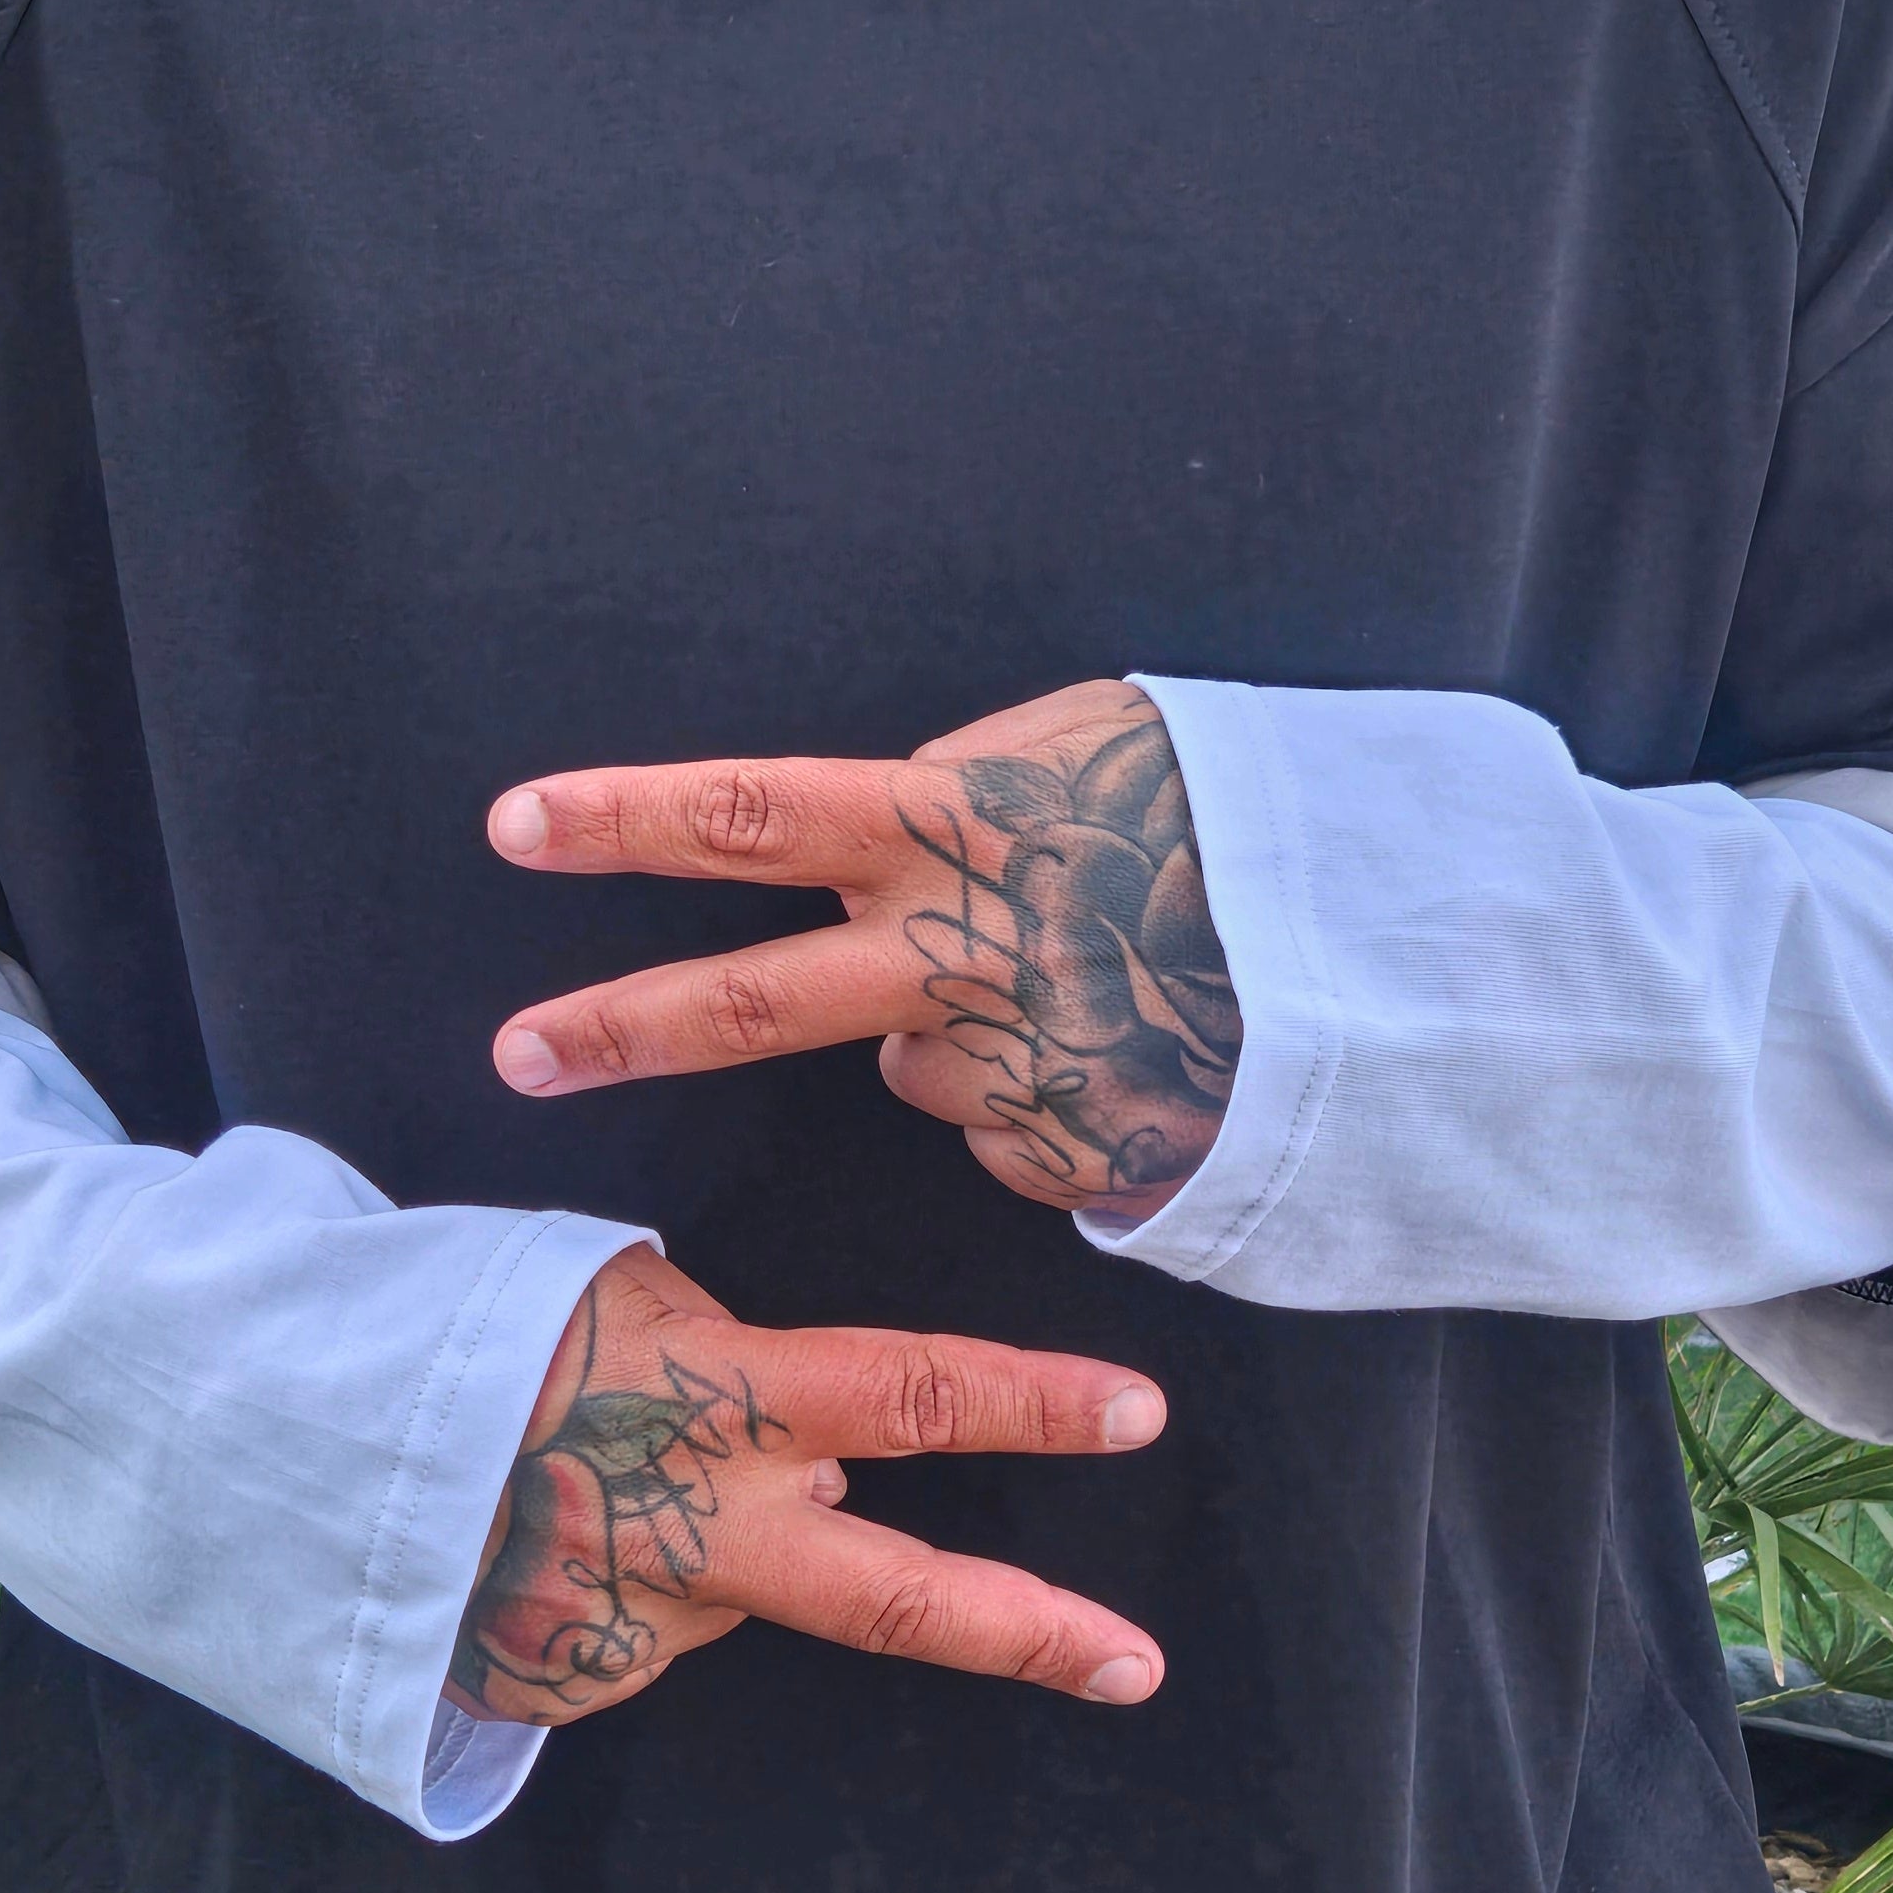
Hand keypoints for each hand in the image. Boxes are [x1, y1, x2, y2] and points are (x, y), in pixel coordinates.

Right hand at [446, 1245, 1166, 1726]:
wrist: (290, 1439)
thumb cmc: (461, 1325)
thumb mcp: (611, 1291)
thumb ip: (735, 1367)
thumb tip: (827, 1454)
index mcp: (722, 1404)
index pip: (918, 1397)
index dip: (1037, 1407)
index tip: (1141, 1413)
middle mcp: (702, 1530)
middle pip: (898, 1595)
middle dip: (1034, 1631)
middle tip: (1137, 1664)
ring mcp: (638, 1625)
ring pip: (734, 1592)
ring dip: (708, 1546)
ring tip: (587, 1477)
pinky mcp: (571, 1684)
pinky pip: (636, 1634)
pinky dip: (620, 1588)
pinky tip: (541, 1539)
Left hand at [486, 683, 1241, 1212]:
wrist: (1378, 951)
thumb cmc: (1229, 812)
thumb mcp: (1096, 740)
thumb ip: (962, 789)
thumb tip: (888, 833)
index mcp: (952, 826)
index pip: (750, 814)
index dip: (625, 820)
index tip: (514, 824)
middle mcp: (955, 953)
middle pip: (749, 1000)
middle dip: (616, 1026)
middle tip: (517, 1054)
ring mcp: (1003, 1063)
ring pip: (913, 1060)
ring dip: (965, 1029)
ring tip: (1094, 978)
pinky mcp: (1059, 1152)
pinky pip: (1008, 1122)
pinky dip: (1046, 1093)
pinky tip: (1132, 1047)